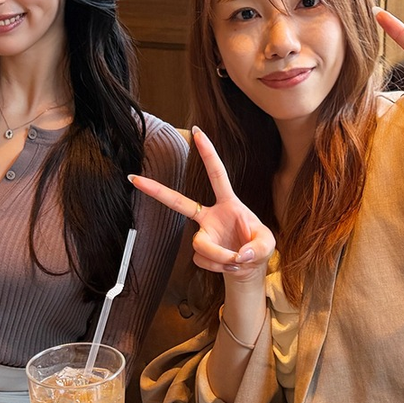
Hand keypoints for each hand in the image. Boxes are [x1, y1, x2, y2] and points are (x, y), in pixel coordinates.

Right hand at [128, 127, 273, 285]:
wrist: (248, 270)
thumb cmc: (257, 248)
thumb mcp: (268, 245)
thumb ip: (257, 248)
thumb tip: (238, 254)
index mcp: (229, 204)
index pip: (217, 175)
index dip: (208, 154)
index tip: (197, 132)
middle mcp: (211, 216)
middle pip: (180, 202)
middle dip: (157, 191)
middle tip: (135, 179)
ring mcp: (203, 234)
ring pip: (200, 244)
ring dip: (220, 256)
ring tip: (236, 260)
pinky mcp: (199, 252)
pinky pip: (203, 260)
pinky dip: (219, 266)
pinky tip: (229, 265)